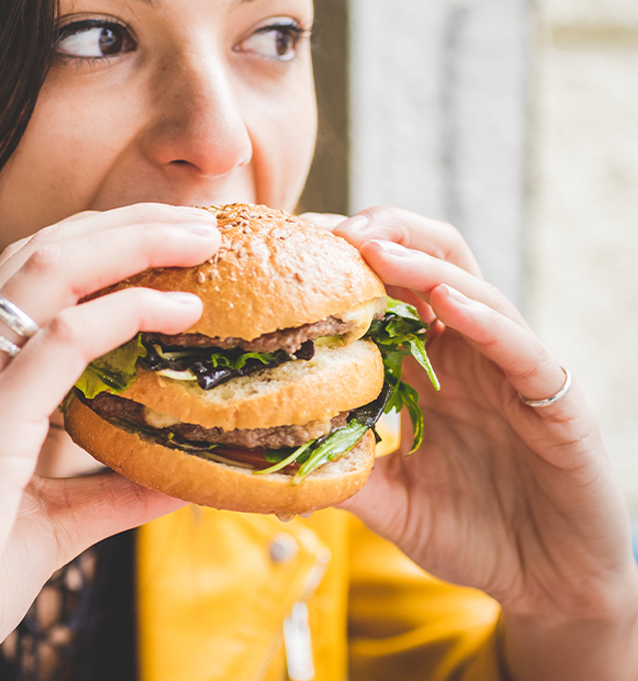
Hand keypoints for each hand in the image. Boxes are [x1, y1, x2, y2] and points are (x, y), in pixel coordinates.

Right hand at [0, 204, 219, 680]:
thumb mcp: (48, 520)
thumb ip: (111, 490)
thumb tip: (182, 477)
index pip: (26, 274)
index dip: (100, 243)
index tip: (169, 241)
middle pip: (39, 251)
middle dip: (125, 222)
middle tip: (200, 219)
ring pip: (46, 270)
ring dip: (132, 243)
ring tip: (201, 238)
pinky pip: (58, 341)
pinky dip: (123, 312)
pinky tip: (177, 314)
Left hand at [305, 206, 637, 679]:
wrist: (548, 584)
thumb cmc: (471, 534)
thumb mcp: (388, 502)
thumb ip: (339, 473)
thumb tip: (258, 464)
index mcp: (427, 366)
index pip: (386, 291)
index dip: (344, 262)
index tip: (290, 245)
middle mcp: (468, 355)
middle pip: (431, 263)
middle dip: (382, 233)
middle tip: (327, 228)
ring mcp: (512, 371)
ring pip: (473, 291)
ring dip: (422, 264)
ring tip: (375, 245)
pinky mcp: (555, 401)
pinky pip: (522, 350)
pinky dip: (486, 321)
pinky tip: (448, 304)